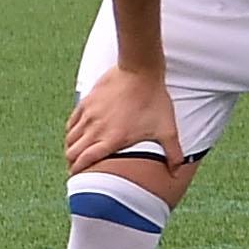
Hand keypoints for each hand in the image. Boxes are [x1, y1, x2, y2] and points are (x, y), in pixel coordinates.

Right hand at [66, 64, 184, 176]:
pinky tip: (78, 134)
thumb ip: (173, 152)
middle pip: (72, 152)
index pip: (85, 161)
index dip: (79, 172)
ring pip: (70, 138)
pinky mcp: (86, 102)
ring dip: (72, 148)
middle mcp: (95, 129)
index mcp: (111, 139)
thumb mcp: (167, 128)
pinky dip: (72, 131)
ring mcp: (88, 115)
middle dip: (73, 163)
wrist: (141, 71)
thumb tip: (178, 171)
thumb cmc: (154, 100)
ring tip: (78, 153)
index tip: (79, 177)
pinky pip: (72, 122)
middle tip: (78, 167)